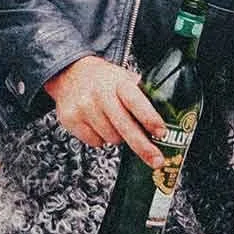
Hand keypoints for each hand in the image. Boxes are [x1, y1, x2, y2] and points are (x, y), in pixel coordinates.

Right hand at [46, 56, 166, 166]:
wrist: (68, 73)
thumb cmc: (102, 79)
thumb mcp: (122, 77)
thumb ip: (140, 94)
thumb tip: (165, 115)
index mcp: (117, 82)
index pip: (136, 101)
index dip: (149, 118)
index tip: (161, 132)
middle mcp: (100, 94)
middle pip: (124, 127)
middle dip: (143, 147)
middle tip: (157, 160)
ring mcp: (84, 108)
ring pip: (111, 138)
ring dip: (118, 137)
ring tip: (113, 122)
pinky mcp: (71, 120)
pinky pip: (95, 142)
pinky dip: (100, 138)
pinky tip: (97, 124)